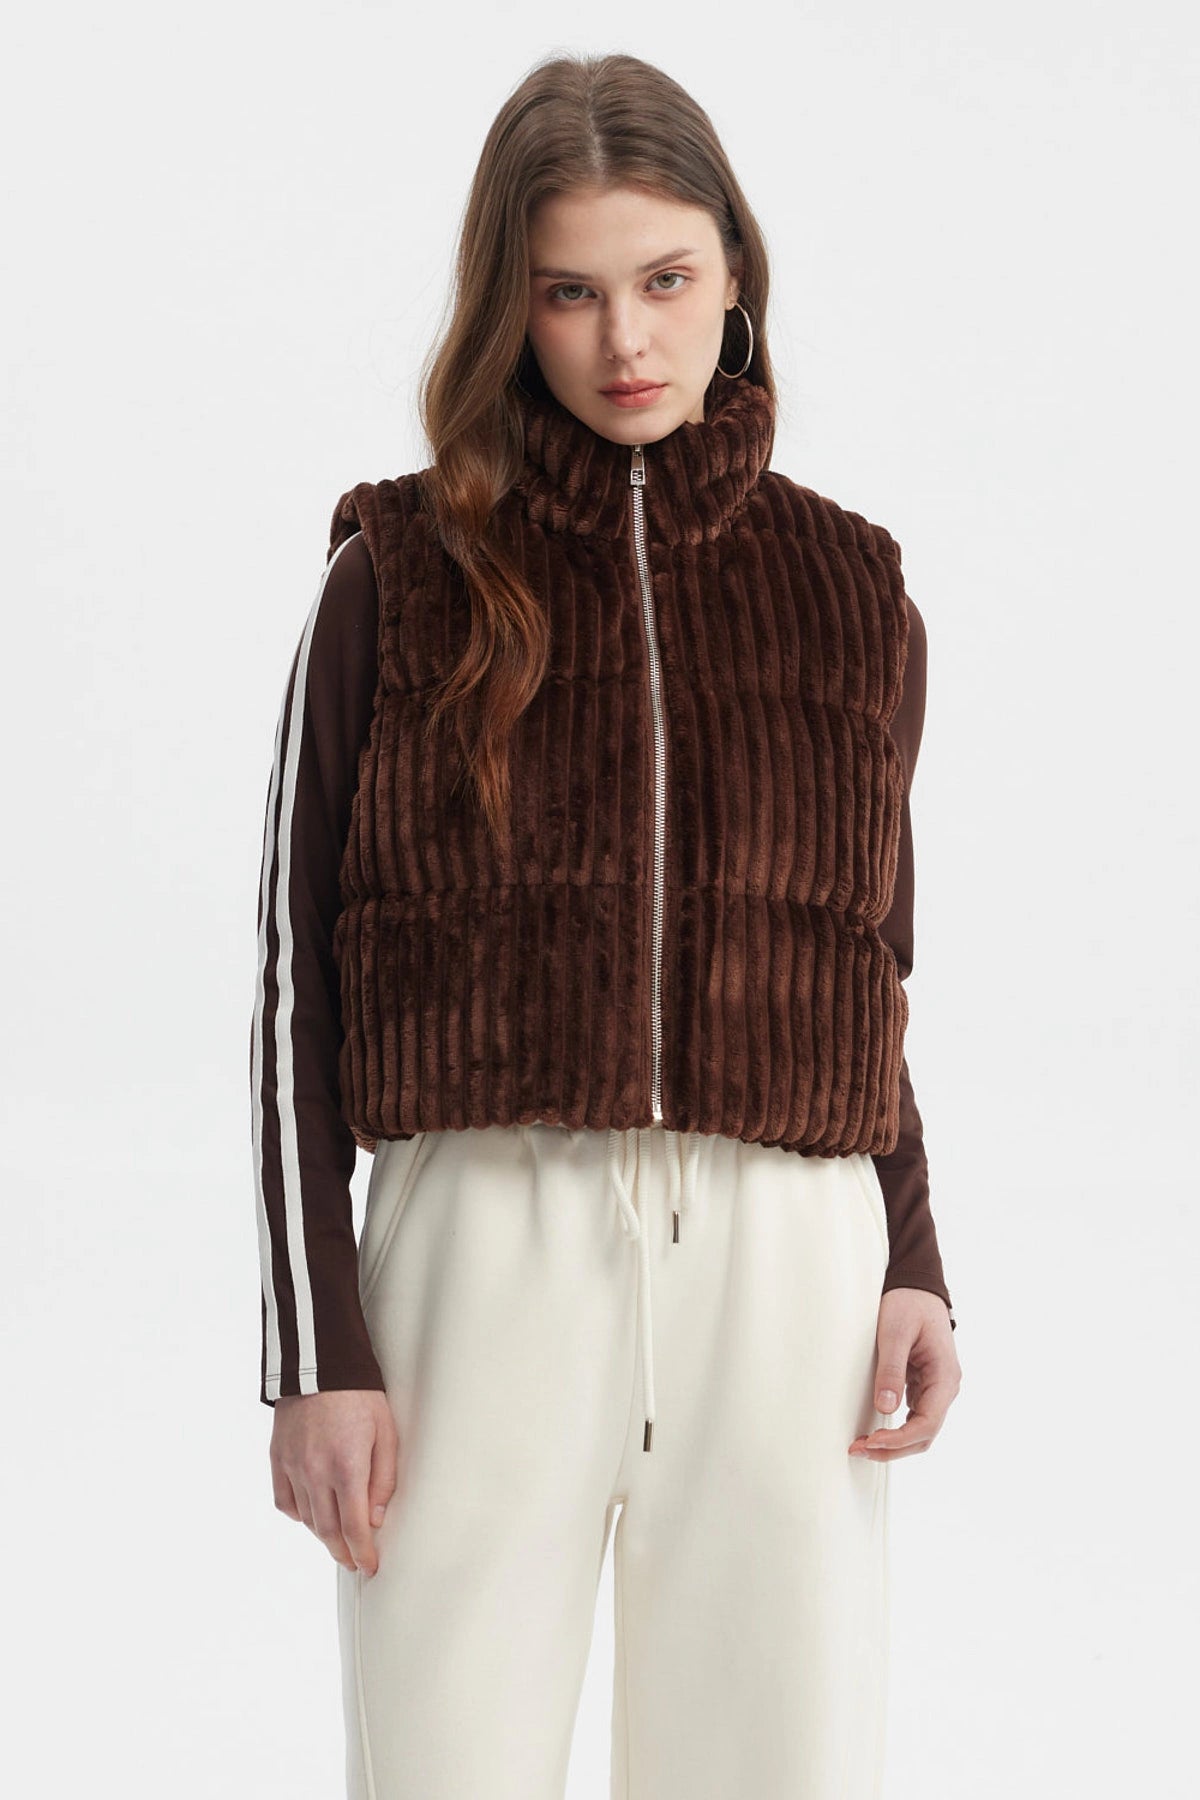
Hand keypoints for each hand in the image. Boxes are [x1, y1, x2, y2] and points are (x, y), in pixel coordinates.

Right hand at [270, 1389, 397, 1576]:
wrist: (320, 1364)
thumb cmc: (360, 1396)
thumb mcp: (386, 1432)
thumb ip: (383, 1479)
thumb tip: (376, 1518)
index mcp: (347, 1466)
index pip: (354, 1527)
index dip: (363, 1552)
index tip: (370, 1566)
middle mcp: (316, 1471)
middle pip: (327, 1530)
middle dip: (343, 1552)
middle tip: (355, 1562)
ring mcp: (293, 1466)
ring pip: (306, 1518)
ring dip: (323, 1535)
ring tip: (338, 1540)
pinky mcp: (278, 1458)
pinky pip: (285, 1500)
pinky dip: (298, 1514)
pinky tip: (311, 1514)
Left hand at [848, 1287, 960, 1460]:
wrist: (917, 1284)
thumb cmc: (908, 1303)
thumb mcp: (894, 1332)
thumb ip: (891, 1369)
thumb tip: (885, 1408)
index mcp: (945, 1375)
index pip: (926, 1423)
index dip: (899, 1439)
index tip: (871, 1441)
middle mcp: (945, 1386)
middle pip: (925, 1434)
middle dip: (893, 1448)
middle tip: (859, 1449)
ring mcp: (936, 1386)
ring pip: (920, 1429)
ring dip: (894, 1442)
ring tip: (863, 1445)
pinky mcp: (924, 1384)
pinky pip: (914, 1415)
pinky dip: (896, 1428)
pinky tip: (874, 1430)